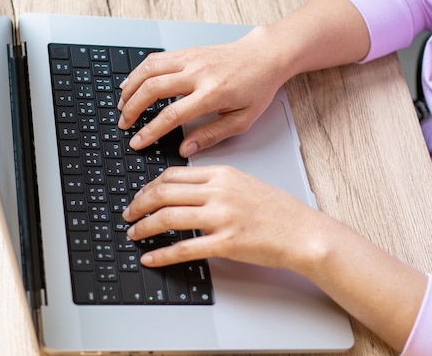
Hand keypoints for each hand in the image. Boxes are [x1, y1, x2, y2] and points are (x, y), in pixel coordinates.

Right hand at [117, 31, 288, 156]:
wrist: (264, 56)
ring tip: (122, 106)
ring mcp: (190, 58)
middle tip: (124, 125)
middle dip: (132, 109)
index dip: (150, 131)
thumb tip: (185, 149)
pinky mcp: (186, 51)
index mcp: (212, 93)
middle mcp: (198, 73)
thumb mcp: (242, 120)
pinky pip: (155, 59)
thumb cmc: (256, 88)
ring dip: (130, 88)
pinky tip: (131, 84)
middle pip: (152, 89)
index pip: (172, 114)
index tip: (137, 142)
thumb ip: (212, 136)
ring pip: (148, 70)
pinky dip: (138, 72)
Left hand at [122, 165, 323, 270]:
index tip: (140, 196)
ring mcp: (221, 217)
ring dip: (144, 227)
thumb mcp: (243, 183)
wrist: (303, 232)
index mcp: (221, 174)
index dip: (149, 186)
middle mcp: (218, 192)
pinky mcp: (226, 243)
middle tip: (128, 214)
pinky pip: (184, 248)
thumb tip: (182, 190)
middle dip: (138, 204)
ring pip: (168, 217)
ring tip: (134, 234)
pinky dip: (162, 254)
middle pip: (163, 192)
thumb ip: (213, 183)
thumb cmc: (277, 210)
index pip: (172, 175)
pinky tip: (151, 257)